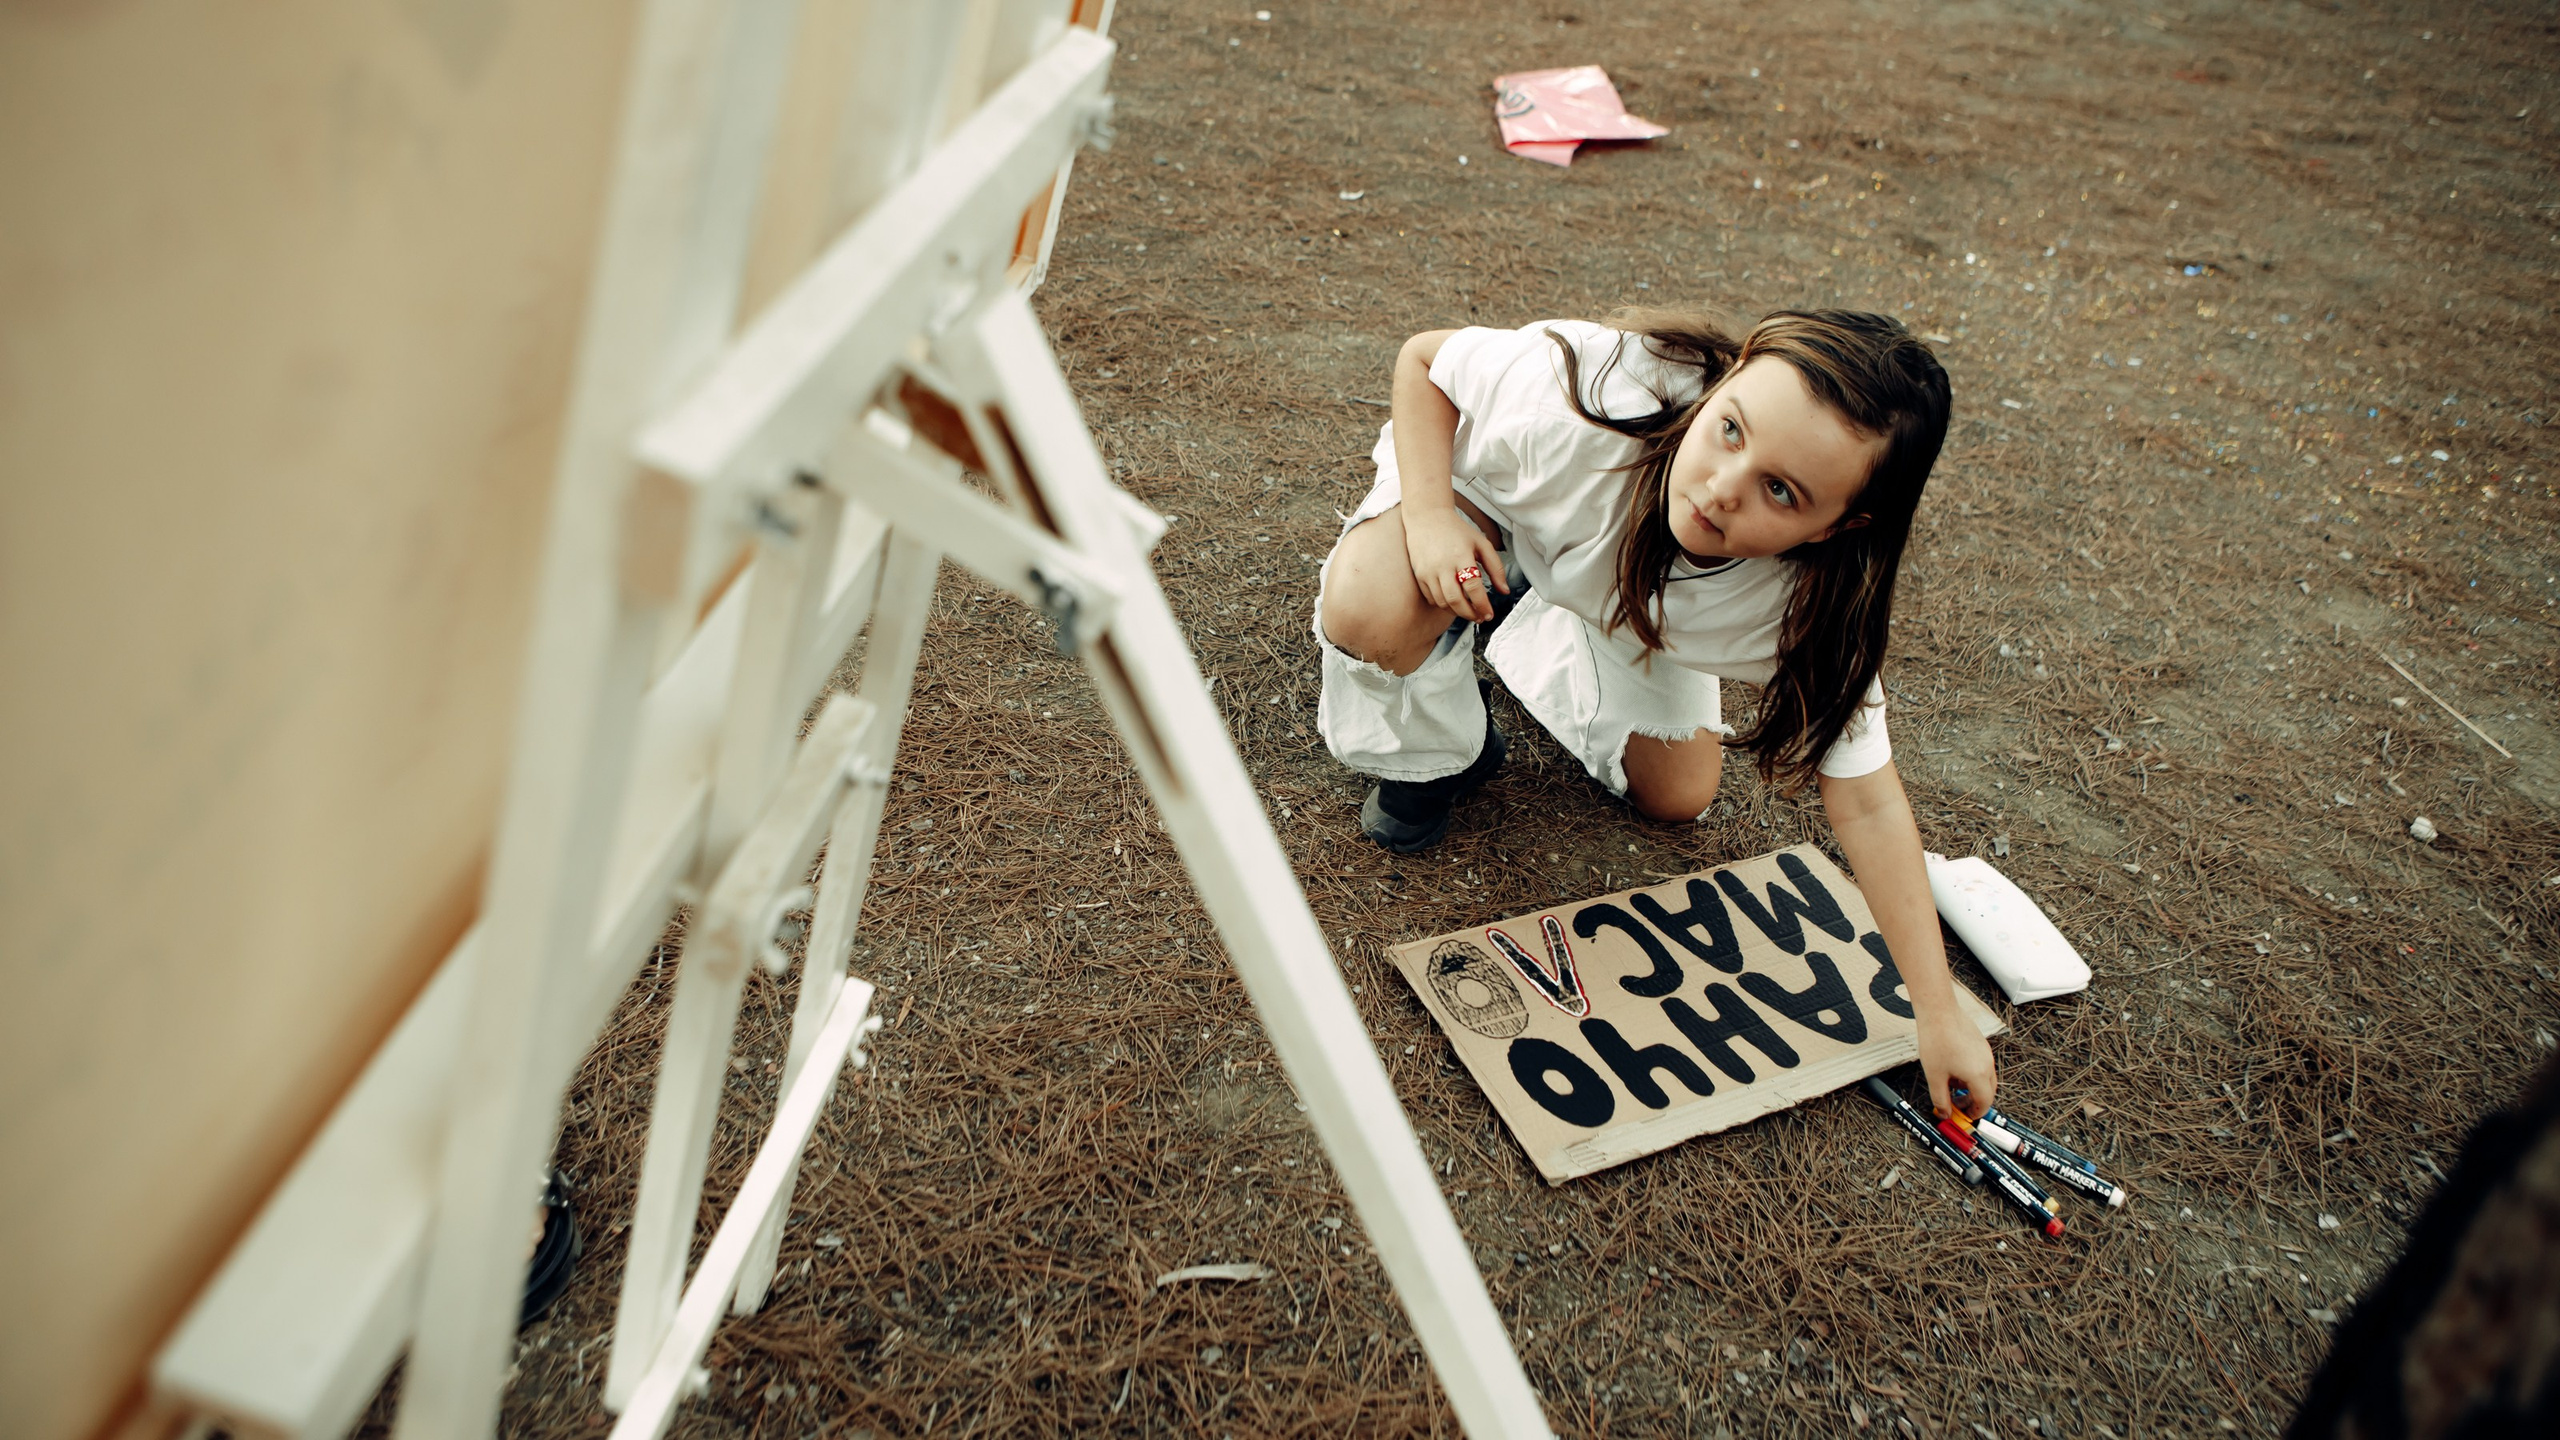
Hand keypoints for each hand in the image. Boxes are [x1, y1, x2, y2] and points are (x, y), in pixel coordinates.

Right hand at [1402, 504, 1507, 621]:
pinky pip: (1432, 598)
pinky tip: (1454, 602)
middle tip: (1479, 617)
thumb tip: (1504, 590)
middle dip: (1470, 614)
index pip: (1472, 587)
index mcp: (1461, 555)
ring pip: (1443, 602)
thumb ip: (1495, 567)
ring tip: (1468, 611)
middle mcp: (1442, 565)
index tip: (1489, 614)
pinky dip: (1444, 605)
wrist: (1427, 518)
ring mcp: (1428, 571)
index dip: (1482, 604)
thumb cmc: (1456, 531)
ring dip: (1457, 612)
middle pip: (1456, 600)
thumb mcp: (1481, 543)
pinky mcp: (1419, 575)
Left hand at [1916, 1007, 1995, 1120]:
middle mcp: (1987, 1064)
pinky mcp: (1980, 1043)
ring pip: (1985, 1078)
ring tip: (1951, 1085)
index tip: (1964, 1115)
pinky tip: (1953, 1068)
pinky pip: (1981, 1065)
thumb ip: (1940, 1099)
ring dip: (1972, 1087)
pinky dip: (1972, 1073)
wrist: (1939, 1012)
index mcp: (1978, 1075)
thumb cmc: (1937, 1040)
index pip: (1984, 1102)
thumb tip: (1944, 1113)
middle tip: (1957, 1104)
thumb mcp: (1935, 1076)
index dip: (1975, 1113)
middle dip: (1974, 1101)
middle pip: (1988, 1091)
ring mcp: (1985, 1052)